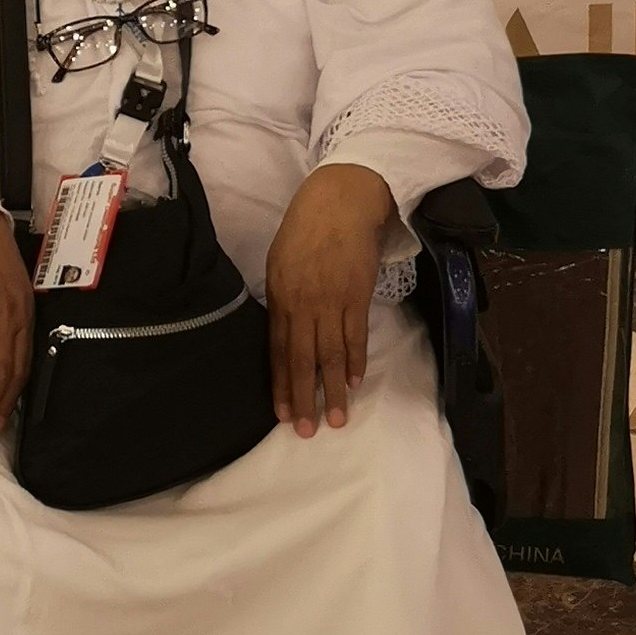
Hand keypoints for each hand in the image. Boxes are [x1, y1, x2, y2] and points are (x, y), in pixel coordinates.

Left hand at [265, 164, 397, 437]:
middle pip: (303, 360)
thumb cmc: (304, 230)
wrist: (339, 202)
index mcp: (280, 298)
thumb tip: (282, 334)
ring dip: (332, 390)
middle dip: (304, 398)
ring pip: (330, 355)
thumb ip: (281, 301)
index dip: (281, 385)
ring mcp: (331, 302)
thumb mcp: (279, 263)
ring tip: (336, 420)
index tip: (281, 414)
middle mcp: (303, 305)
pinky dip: (355, 361)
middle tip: (306, 431)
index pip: (278, 351)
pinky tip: (353, 383)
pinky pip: (355, 336)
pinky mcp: (357, 296)